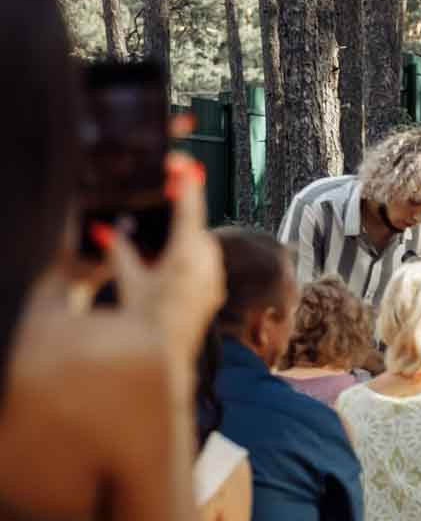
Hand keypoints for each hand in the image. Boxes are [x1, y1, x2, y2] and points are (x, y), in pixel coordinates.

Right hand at [101, 154, 222, 358]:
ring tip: (158, 246)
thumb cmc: (146, 318)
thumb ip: (119, 251)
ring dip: (182, 240)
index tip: (188, 166)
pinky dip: (188, 259)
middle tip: (164, 200)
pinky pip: (203, 265)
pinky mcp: (214, 291)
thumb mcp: (129, 280)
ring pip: (199, 246)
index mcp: (187, 254)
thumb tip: (106, 228)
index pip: (189, 210)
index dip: (187, 186)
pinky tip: (169, 268)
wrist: (165, 354)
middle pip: (194, 227)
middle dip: (179, 216)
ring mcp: (214, 278)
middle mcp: (207, 263)